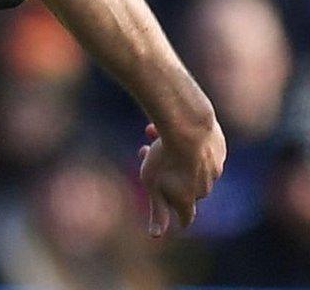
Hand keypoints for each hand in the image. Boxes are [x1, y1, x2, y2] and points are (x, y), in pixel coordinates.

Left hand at [138, 121, 225, 236]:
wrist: (189, 125)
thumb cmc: (165, 156)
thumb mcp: (153, 184)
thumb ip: (157, 210)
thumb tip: (156, 235)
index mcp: (190, 198)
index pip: (187, 216)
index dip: (180, 218)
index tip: (178, 221)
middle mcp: (207, 185)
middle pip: (184, 185)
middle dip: (165, 174)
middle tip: (143, 153)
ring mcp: (216, 165)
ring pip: (190, 162)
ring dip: (170, 153)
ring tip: (150, 135)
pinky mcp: (219, 146)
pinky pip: (199, 146)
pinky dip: (184, 140)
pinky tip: (165, 128)